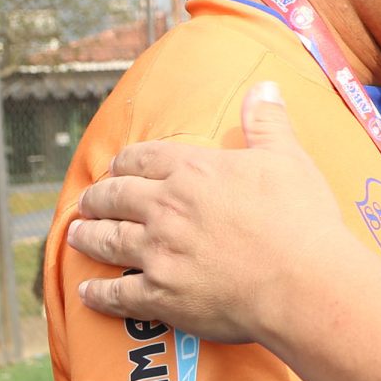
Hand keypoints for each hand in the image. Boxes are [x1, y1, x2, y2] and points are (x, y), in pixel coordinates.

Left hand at [67, 82, 349, 340]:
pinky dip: (98, 293)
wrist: (303, 281)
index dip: (125, 162)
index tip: (117, 167)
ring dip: (87, 238)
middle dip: (98, 198)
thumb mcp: (289, 159)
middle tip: (89, 202)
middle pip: (115, 197)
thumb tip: (263, 85)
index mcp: (193, 172)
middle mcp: (166, 209)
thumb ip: (267, 122)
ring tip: (77, 237)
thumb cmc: (301, 219)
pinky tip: (86, 293)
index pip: (143, 158)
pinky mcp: (161, 295)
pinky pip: (116, 294)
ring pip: (107, 241)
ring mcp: (158, 253)